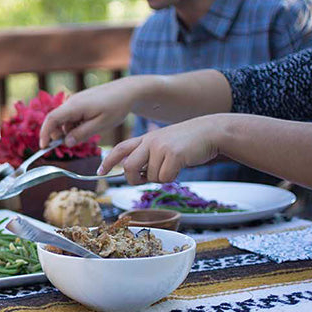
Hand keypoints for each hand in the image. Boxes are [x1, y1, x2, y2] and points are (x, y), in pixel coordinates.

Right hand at [39, 79, 136, 148]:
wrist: (127, 91)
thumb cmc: (116, 107)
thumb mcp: (101, 124)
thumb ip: (82, 134)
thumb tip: (66, 143)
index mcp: (74, 106)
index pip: (51, 119)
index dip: (45, 134)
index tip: (44, 148)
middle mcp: (71, 102)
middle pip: (55, 120)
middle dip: (58, 134)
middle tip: (72, 144)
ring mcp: (75, 101)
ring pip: (64, 120)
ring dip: (69, 131)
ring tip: (89, 133)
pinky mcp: (80, 102)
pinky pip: (71, 116)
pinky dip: (75, 125)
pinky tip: (89, 126)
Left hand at [99, 114, 223, 183]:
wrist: (211, 131)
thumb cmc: (188, 142)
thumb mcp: (164, 143)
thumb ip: (149, 155)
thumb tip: (135, 174)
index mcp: (145, 138)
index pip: (120, 149)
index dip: (108, 161)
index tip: (100, 172)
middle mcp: (149, 141)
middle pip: (128, 167)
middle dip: (132, 179)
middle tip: (142, 179)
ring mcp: (160, 147)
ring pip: (149, 176)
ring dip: (160, 178)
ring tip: (172, 165)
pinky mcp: (173, 154)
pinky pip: (165, 177)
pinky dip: (172, 177)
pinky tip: (181, 166)